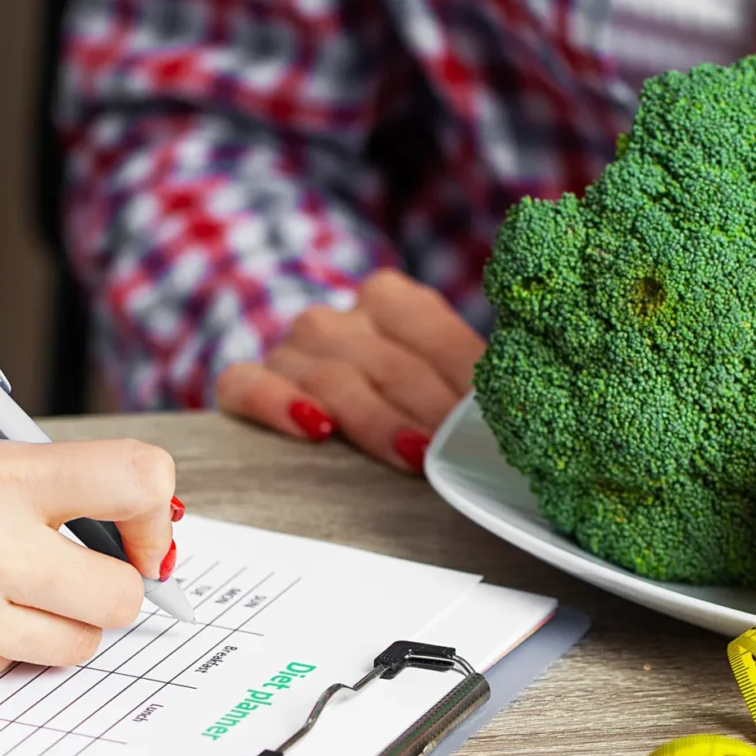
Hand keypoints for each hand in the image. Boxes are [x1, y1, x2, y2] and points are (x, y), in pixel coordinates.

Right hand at [0, 433, 177, 695]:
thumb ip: (21, 484)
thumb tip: (111, 524)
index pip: (138, 483)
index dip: (156, 517)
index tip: (142, 531)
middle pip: (122, 595)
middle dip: (109, 589)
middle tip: (70, 575)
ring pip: (74, 647)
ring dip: (53, 627)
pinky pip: (5, 674)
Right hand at [216, 270, 483, 472]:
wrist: (312, 397)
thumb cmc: (389, 401)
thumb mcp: (433, 383)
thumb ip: (464, 390)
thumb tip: (510, 420)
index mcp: (390, 299)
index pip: (435, 336)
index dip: (466, 381)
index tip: (492, 422)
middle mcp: (337, 318)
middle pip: (390, 365)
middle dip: (430, 411)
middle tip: (461, 453)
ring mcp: (289, 349)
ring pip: (332, 378)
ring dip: (375, 420)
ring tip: (413, 455)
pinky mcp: (245, 381)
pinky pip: (249, 386)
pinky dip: (280, 405)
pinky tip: (313, 429)